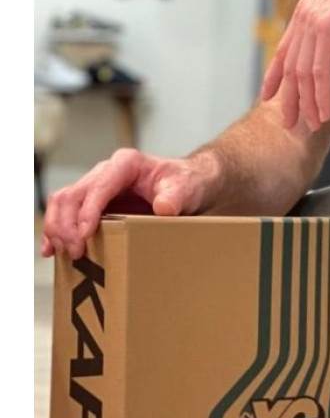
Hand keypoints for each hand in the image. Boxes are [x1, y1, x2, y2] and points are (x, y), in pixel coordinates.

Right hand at [41, 148, 215, 259]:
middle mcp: (106, 172)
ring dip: (57, 230)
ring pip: (62, 203)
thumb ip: (176, 196)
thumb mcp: (187, 188)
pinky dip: (56, 232)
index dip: (88, 211)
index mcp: (126, 164)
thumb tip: (163, 207)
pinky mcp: (92, 203)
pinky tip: (52, 251)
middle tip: (76, 253)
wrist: (190, 185)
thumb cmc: (188, 183)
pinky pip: (65, 214)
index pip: (99, 185)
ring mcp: (96, 187)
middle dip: (67, 225)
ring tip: (64, 254)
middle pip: (72, 195)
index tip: (85, 236)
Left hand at [260, 0, 329, 131]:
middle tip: (291, 123)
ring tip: (314, 124)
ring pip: (304, 74)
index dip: (274, 76)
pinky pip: (320, 72)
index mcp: (304, 14)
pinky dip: (321, 96)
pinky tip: (325, 112)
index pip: (283, 51)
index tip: (268, 97)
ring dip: (308, 104)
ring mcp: (313, 24)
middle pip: (291, 68)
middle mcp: (303, 19)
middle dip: (290, 99)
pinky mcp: (327, 30)